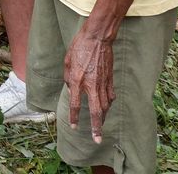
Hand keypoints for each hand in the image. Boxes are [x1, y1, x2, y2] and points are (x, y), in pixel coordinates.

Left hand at [64, 28, 114, 143]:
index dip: (74, 117)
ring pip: (105, 105)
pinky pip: (110, 95)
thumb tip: (71, 89)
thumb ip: (68, 78)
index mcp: (78, 80)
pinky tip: (107, 108)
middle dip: (96, 127)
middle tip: (97, 140)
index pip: (76, 104)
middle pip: (96, 111)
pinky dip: (109, 104)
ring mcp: (102, 82)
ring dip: (103, 118)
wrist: (97, 37)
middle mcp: (91, 84)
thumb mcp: (67, 61)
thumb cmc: (79, 47)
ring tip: (100, 127)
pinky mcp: (110, 78)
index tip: (74, 127)